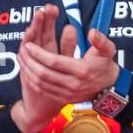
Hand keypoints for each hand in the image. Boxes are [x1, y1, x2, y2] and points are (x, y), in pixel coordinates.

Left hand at [12, 5, 119, 132]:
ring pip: (41, 83)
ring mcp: (69, 94)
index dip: (39, 53)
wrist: (110, 88)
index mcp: (82, 71)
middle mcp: (74, 85)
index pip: (54, 62)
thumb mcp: (107, 51)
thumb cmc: (105, 66)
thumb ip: (100, 41)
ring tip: (23, 59)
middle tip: (23, 51)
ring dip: (29, 71)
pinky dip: (34, 81)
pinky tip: (29, 72)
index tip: (30, 44)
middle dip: (30, 61)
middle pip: (44, 73)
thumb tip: (93, 32)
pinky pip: (44, 90)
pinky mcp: (65, 99)